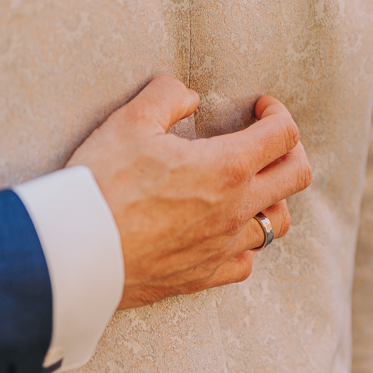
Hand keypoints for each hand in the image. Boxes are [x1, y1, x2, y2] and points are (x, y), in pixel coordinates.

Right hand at [67, 76, 311, 309]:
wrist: (75, 252)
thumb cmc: (102, 183)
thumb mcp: (129, 121)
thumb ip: (166, 97)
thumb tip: (188, 96)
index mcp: (227, 167)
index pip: (283, 135)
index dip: (278, 113)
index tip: (260, 107)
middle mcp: (236, 209)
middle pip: (297, 176)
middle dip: (290, 150)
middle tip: (266, 140)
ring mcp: (223, 247)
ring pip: (278, 224)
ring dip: (271, 199)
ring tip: (248, 186)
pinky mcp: (203, 277)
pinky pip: (244, 262)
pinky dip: (243, 243)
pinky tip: (223, 230)